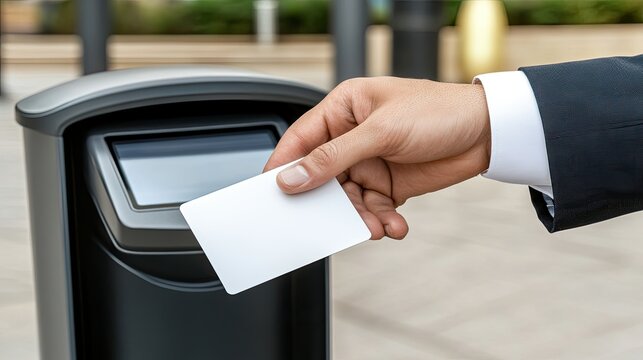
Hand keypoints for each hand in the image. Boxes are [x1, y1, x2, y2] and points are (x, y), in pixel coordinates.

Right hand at [264, 77, 490, 239]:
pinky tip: (393, 225)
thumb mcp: (380, 131)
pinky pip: (373, 208)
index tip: (269, 192)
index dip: (282, 165)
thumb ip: (333, 157)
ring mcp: (370, 162)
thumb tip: (292, 177)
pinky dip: (381, 220)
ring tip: (374, 226)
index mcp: (343, 109)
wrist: (488, 132)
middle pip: (321, 176)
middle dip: (324, 201)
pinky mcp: (389, 184)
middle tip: (320, 223)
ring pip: (347, 199)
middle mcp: (352, 136)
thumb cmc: (437, 112)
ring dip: (358, 216)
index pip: (300, 139)